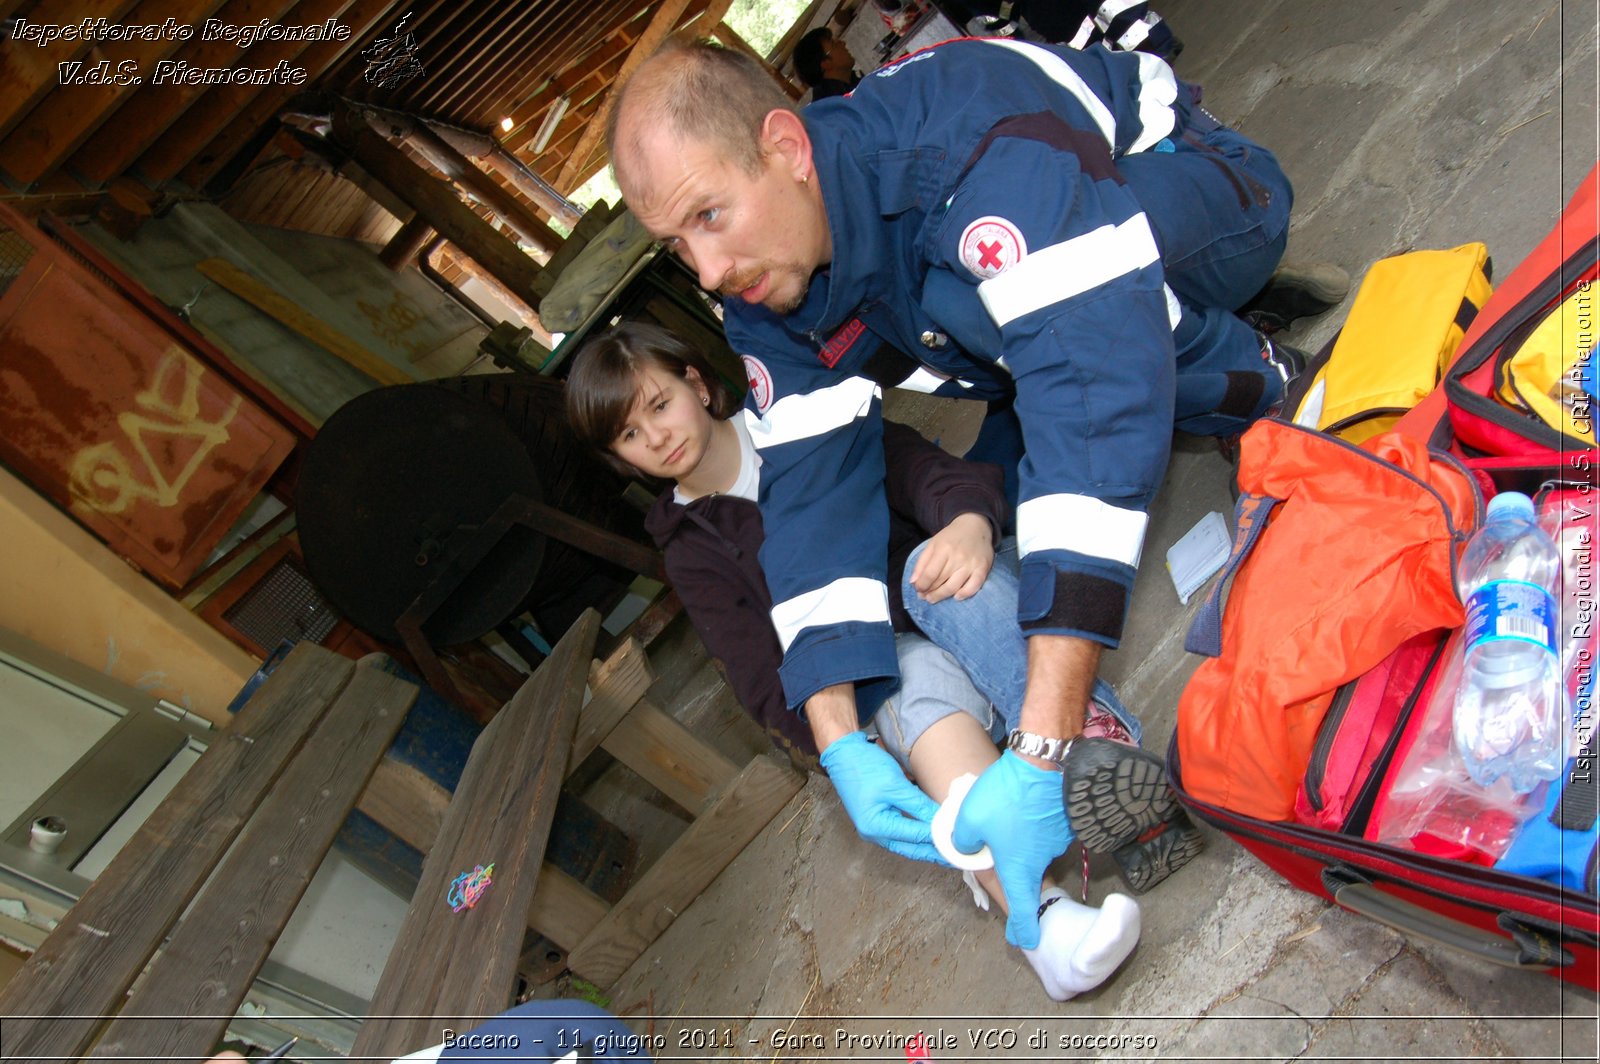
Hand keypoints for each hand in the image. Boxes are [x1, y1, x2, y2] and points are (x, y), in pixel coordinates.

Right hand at [819, 731, 947, 864]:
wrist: (843, 752)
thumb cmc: (864, 766)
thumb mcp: (895, 784)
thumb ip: (919, 805)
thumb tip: (942, 819)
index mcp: (876, 827)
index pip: (916, 837)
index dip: (940, 838)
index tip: (960, 838)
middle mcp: (873, 834)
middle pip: (912, 848)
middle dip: (936, 851)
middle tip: (959, 852)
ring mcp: (874, 829)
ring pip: (907, 844)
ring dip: (927, 844)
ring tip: (950, 845)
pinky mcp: (877, 820)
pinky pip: (902, 833)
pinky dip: (917, 834)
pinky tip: (932, 833)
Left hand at [909, 513, 994, 602]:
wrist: (975, 526)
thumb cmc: (951, 537)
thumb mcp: (933, 544)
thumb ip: (922, 563)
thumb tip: (913, 582)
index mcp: (943, 549)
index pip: (930, 574)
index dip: (922, 585)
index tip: (918, 589)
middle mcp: (958, 557)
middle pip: (941, 581)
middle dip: (929, 592)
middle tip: (924, 597)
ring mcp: (971, 564)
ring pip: (954, 586)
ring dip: (941, 596)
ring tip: (933, 599)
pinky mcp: (983, 569)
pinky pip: (974, 586)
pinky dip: (965, 594)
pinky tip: (956, 597)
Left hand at [950, 750, 1071, 947]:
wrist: (1043, 761)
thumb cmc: (1005, 797)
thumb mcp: (969, 820)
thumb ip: (963, 841)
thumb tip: (968, 846)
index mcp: (1019, 869)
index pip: (1022, 910)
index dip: (1022, 929)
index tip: (1023, 940)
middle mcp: (1041, 860)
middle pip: (1027, 875)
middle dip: (1012, 868)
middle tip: (998, 853)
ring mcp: (1056, 841)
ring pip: (1034, 848)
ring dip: (1021, 838)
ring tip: (1005, 815)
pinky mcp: (1064, 821)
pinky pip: (1043, 829)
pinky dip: (1032, 822)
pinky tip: (1021, 805)